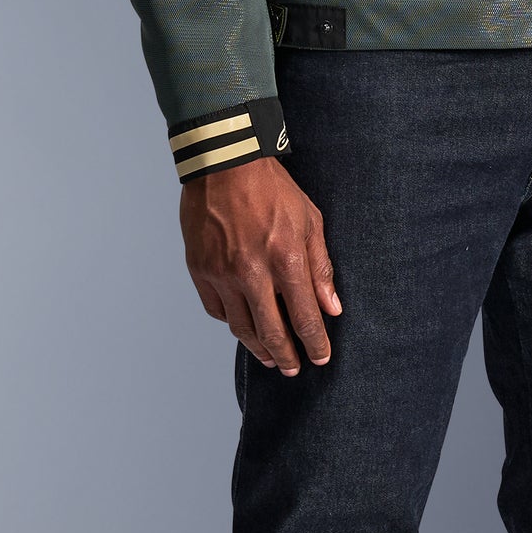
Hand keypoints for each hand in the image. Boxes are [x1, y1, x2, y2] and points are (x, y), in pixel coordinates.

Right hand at [181, 158, 340, 373]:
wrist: (224, 163)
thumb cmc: (272, 189)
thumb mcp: (310, 221)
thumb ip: (321, 268)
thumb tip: (331, 308)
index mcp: (286, 259)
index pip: (305, 317)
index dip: (315, 343)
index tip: (321, 358)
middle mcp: (252, 273)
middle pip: (272, 332)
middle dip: (287, 356)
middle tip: (294, 369)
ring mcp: (222, 274)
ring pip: (241, 327)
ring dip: (259, 347)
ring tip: (271, 358)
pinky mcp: (200, 270)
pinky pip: (217, 310)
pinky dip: (232, 322)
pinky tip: (244, 326)